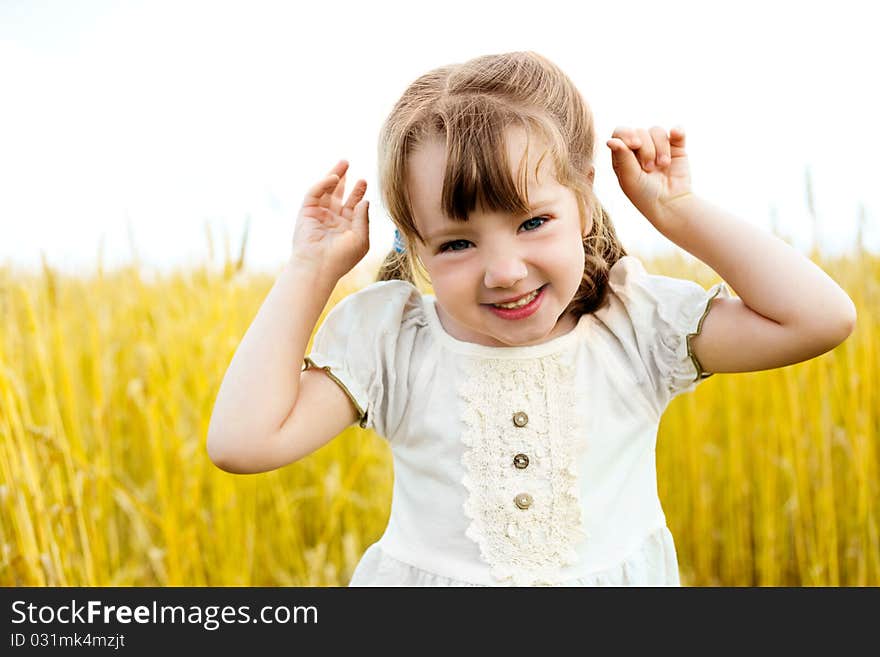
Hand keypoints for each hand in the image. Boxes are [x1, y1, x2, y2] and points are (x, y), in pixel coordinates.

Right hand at [291, 160, 369, 280]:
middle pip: (338, 194)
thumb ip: (363, 218)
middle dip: (344, 179)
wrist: (319, 267)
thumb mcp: (360, 239)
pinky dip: (323, 184)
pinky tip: (334, 178)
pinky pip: (315, 193)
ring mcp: (319, 215)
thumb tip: (365, 200)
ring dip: (334, 176)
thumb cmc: (341, 258)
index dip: (358, 192)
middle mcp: (332, 219)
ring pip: (326, 190)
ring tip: (344, 163)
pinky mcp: (306, 212)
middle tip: (349, 164)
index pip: (352, 205)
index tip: (363, 181)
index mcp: (346, 227)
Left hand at [606, 126, 692, 223]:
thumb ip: (622, 157)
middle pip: (639, 131)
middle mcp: (639, 149)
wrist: (671, 204)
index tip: (635, 145)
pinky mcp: (676, 148)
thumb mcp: (629, 178)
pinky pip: (677, 132)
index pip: (620, 133)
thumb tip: (611, 140)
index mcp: (623, 155)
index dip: (627, 134)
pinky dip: (678, 131)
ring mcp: (658, 147)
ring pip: (657, 131)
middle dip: (646, 149)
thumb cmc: (645, 195)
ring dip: (660, 147)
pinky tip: (676, 134)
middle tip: (649, 168)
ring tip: (662, 165)